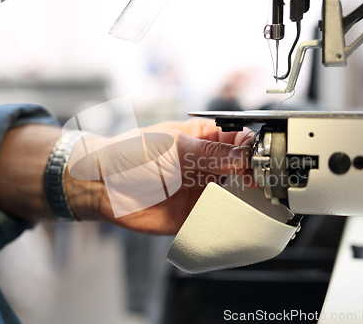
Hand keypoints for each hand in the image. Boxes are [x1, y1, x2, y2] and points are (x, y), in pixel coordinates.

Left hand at [65, 119, 253, 233]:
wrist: (100, 187)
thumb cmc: (128, 156)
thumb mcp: (170, 149)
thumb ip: (207, 153)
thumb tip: (244, 155)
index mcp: (203, 139)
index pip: (240, 142)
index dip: (254, 151)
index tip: (262, 162)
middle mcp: (206, 165)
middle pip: (244, 170)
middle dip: (257, 178)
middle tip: (262, 186)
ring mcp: (201, 191)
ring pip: (236, 196)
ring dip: (246, 202)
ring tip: (254, 206)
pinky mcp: (193, 216)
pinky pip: (217, 220)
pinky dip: (228, 222)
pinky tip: (235, 222)